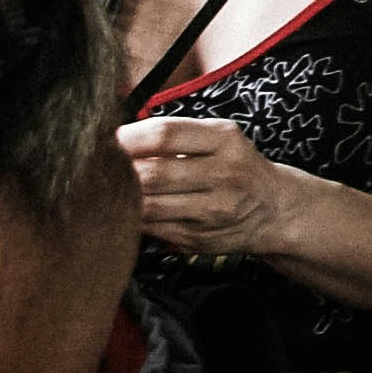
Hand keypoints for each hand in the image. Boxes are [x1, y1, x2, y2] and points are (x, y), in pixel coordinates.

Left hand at [118, 117, 295, 256]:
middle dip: (117, 172)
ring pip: (147, 206)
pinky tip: (124, 212)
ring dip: (119, 199)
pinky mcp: (197, 238)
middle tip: (96, 169)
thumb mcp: (219, 139)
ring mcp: (212, 209)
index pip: (165, 134)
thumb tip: (116, 138)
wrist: (275, 209)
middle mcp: (224, 173)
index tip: (105, 141)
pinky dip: (130, 220)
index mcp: (225, 139)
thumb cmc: (236, 167)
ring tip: (105, 192)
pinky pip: (150, 228)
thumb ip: (175, 137)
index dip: (127, 138)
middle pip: (152, 173)